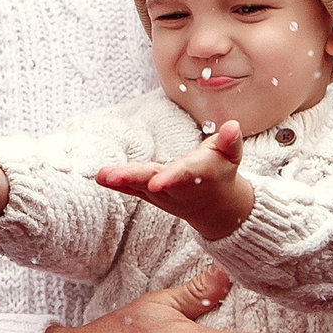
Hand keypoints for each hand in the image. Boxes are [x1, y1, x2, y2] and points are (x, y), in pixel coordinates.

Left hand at [96, 119, 256, 240]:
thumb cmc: (221, 172)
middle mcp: (177, 188)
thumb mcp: (231, 155)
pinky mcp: (150, 194)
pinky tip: (100, 177)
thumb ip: (230, 142)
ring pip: (138, 187)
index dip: (171, 178)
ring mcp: (162, 194)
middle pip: (153, 182)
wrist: (216, 207)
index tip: (156, 183)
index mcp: (198, 176)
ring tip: (101, 175)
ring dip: (120, 181)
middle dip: (134, 179)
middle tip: (112, 177)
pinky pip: (132, 188)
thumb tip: (232, 126)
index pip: (183, 176)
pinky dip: (117, 183)